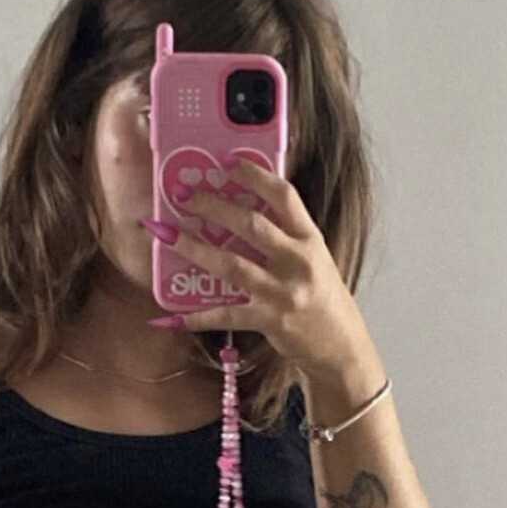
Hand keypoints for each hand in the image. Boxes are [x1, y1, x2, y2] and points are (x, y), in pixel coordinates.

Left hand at [149, 157, 372, 379]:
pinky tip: (168, 316)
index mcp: (310, 240)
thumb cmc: (323, 299)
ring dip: (193, 248)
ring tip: (165, 235)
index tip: (226, 161)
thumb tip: (241, 210)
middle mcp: (298, 262)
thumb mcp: (314, 259)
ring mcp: (283, 292)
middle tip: (182, 195)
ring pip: (231, 264)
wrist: (341, 346)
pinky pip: (225, 315)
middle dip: (213, 206)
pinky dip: (195, 316)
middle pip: (251, 225)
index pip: (284, 197)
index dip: (254, 175)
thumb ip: (285, 237)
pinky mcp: (269, 321)